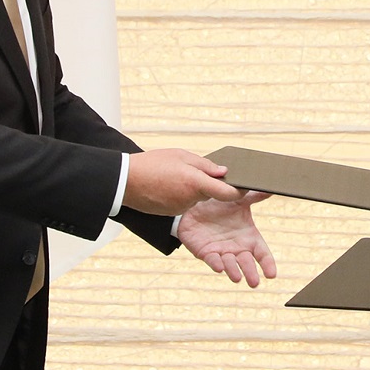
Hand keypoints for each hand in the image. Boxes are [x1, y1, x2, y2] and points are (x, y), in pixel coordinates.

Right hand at [123, 149, 243, 214]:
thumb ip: (205, 165)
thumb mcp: (181, 156)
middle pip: (211, 194)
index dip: (238, 190)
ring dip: (192, 188)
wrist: (124, 181)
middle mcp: (191, 199)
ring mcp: (181, 208)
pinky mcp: (171, 213)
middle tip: (195, 170)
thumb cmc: (152, 164)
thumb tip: (224, 173)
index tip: (244, 186)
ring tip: (175, 176)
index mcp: (196, 183)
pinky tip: (168, 185)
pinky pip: (184, 203)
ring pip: (196, 198)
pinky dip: (181, 195)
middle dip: (208, 184)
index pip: (227, 193)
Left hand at [177, 191, 277, 286]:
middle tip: (254, 282)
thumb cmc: (221, 206)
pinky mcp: (206, 253)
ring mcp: (222, 252)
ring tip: (237, 278)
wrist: (195, 207)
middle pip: (247, 263)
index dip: (267, 263)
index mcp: (249, 238)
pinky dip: (216, 264)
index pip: (261, 253)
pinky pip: (212, 260)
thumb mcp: (239, 201)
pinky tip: (219, 267)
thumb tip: (271, 188)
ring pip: (230, 265)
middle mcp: (237, 248)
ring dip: (234, 271)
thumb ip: (255, 196)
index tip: (271, 274)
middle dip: (250, 272)